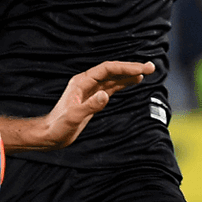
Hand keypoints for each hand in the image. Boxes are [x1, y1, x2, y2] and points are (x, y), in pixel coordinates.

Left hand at [4, 60, 154, 149]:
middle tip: (151, 67)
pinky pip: (111, 87)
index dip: (125, 67)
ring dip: (129, 74)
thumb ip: (90, 106)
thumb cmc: (58, 127)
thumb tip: (106, 95)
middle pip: (112, 70)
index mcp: (81, 82)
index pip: (107, 69)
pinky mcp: (93, 98)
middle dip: (131, 68)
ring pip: (113, 78)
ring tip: (147, 72)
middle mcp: (86, 82)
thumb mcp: (74, 117)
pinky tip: (134, 81)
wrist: (50, 135)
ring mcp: (90, 90)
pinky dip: (123, 83)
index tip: (141, 69)